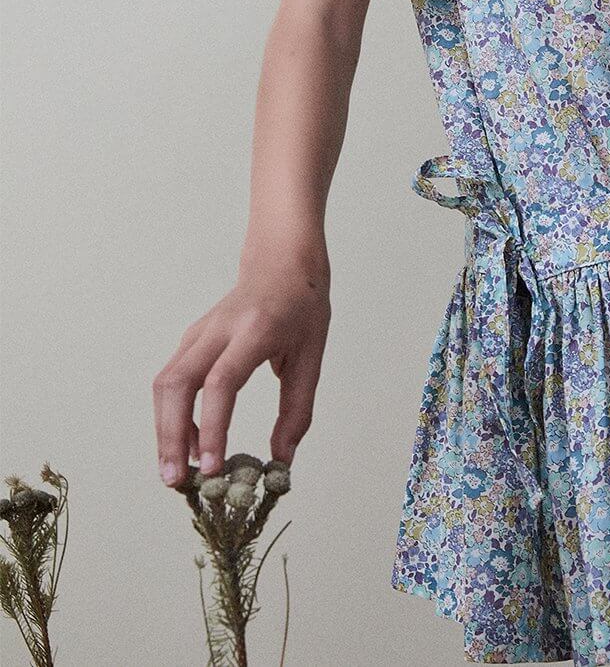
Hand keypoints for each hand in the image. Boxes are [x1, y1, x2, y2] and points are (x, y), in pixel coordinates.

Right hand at [152, 257, 331, 486]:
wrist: (282, 260)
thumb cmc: (302, 307)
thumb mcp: (312, 357)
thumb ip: (297, 411)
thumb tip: (281, 461)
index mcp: (256, 330)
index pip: (222, 382)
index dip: (212, 426)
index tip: (212, 468)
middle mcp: (220, 328)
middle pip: (178, 383)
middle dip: (171, 435)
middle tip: (177, 481)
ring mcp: (200, 331)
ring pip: (166, 382)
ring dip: (165, 429)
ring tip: (178, 472)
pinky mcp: (191, 339)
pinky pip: (171, 379)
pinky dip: (171, 414)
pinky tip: (188, 443)